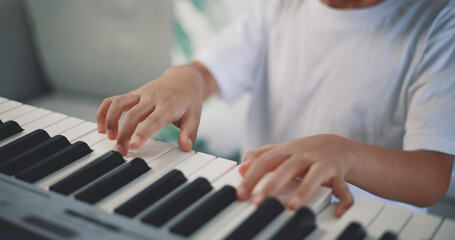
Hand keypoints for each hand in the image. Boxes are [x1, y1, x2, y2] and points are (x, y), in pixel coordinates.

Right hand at [96, 63, 214, 154]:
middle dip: (124, 133)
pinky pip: (113, 100)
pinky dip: (104, 111)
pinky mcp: (133, 94)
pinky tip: (102, 127)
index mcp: (168, 105)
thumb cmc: (188, 100)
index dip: (143, 132)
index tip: (133, 145)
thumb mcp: (195, 116)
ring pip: (119, 103)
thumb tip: (185, 148)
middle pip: (133, 114)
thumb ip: (190, 132)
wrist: (183, 79)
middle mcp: (152, 98)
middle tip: (121, 151)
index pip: (153, 119)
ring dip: (110, 120)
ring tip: (110, 138)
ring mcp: (140, 95)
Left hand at [237, 134, 353, 216]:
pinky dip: (343, 200)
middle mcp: (303, 156)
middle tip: (259, 203)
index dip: (252, 177)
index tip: (241, 194)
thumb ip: (260, 157)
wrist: (335, 146)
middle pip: (286, 168)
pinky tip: (338, 212)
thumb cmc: (302, 153)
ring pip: (314, 176)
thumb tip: (240, 168)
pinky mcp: (338, 174)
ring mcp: (321, 164)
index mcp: (286, 151)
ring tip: (293, 207)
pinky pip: (342, 188)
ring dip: (304, 191)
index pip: (265, 161)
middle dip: (272, 185)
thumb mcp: (280, 151)